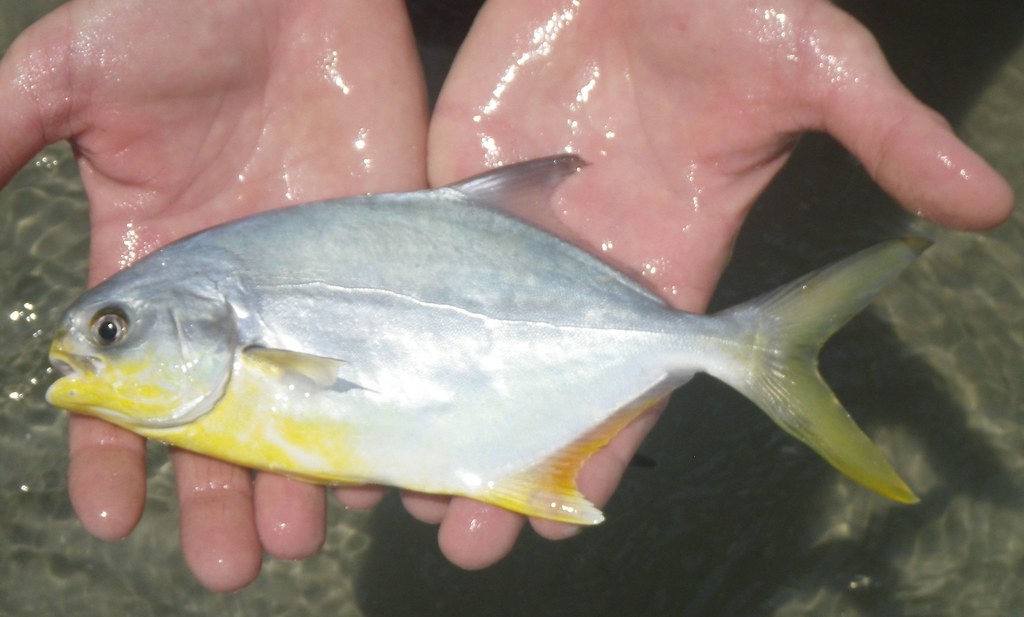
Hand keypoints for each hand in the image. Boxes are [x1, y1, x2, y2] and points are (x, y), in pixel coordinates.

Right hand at [0, 0, 426, 590]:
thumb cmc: (184, 14)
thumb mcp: (76, 75)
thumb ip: (4, 137)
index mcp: (158, 270)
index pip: (128, 388)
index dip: (113, 455)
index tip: (111, 517)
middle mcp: (239, 299)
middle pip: (226, 422)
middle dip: (221, 498)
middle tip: (228, 564)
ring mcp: (318, 287)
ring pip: (311, 407)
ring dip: (303, 478)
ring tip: (298, 535)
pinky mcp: (389, 262)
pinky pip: (391, 356)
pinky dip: (391, 415)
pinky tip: (386, 471)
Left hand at [418, 0, 1012, 567]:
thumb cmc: (728, 0)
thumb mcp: (813, 62)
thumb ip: (885, 133)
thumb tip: (989, 203)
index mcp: (665, 261)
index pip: (629, 385)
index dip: (597, 456)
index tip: (553, 526)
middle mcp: (582, 265)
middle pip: (536, 385)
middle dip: (500, 464)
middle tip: (455, 538)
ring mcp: (510, 231)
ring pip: (463, 345)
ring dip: (429, 413)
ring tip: (383, 490)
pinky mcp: (452, 186)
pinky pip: (413, 271)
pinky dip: (383, 329)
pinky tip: (348, 381)